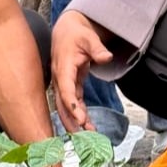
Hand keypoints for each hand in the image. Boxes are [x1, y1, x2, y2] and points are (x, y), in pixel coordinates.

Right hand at [51, 11, 113, 132]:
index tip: (80, 118)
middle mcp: (60, 77)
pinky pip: (71, 102)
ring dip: (74, 121)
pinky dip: (78, 114)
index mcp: (63, 66)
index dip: (71, 104)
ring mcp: (62, 82)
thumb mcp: (88, 37)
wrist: (66, 30)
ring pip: (65, 106)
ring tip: (87, 136)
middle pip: (62, 103)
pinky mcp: (68, 84)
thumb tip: (106, 57)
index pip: (65, 88)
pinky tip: (87, 125)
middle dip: (70, 120)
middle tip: (82, 136)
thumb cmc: (76, 33)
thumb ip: (97, 48)